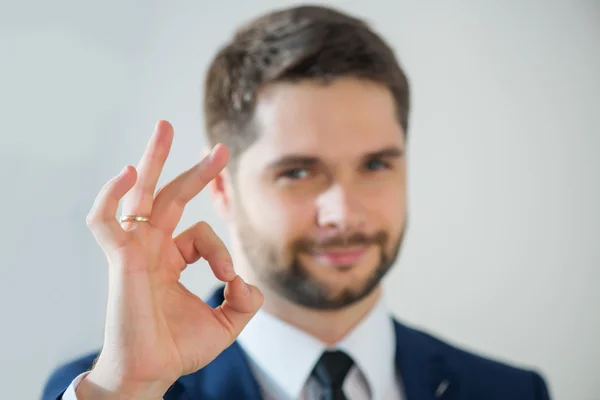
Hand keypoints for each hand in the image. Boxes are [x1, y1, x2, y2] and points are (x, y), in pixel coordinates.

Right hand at [77, 120, 262, 399]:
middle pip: (169, 195)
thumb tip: (250, 282)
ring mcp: (134, 249)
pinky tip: (127, 171)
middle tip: (218, 148)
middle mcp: (152, 247)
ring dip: (151, 159)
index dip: (221, 250)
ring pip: (139, 194)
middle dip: (193, 170)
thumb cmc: (178, 349)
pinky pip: (105, 218)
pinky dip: (111, 194)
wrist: (151, 373)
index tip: (231, 278)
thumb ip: (245, 301)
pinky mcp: (120, 258)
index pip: (202, 233)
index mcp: (172, 258)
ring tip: (164, 127)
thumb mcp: (226, 323)